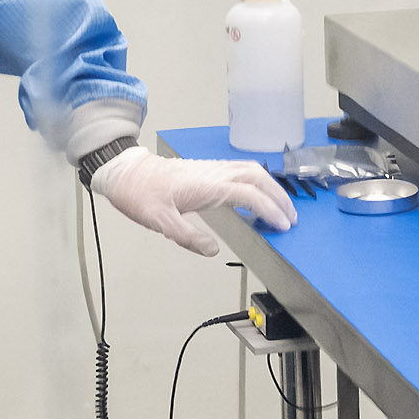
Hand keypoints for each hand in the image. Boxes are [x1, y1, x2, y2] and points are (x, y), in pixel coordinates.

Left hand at [89, 151, 295, 257]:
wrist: (126, 172)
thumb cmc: (140, 194)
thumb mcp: (160, 221)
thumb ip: (188, 236)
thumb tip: (213, 250)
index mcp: (207, 185)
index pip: (249, 195)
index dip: (269, 209)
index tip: (283, 225)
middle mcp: (214, 173)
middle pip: (258, 178)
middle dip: (279, 197)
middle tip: (292, 218)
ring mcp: (212, 168)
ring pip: (252, 171)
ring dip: (271, 187)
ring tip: (281, 207)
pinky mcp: (207, 168)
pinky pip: (241, 170)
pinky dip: (258, 182)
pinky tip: (258, 195)